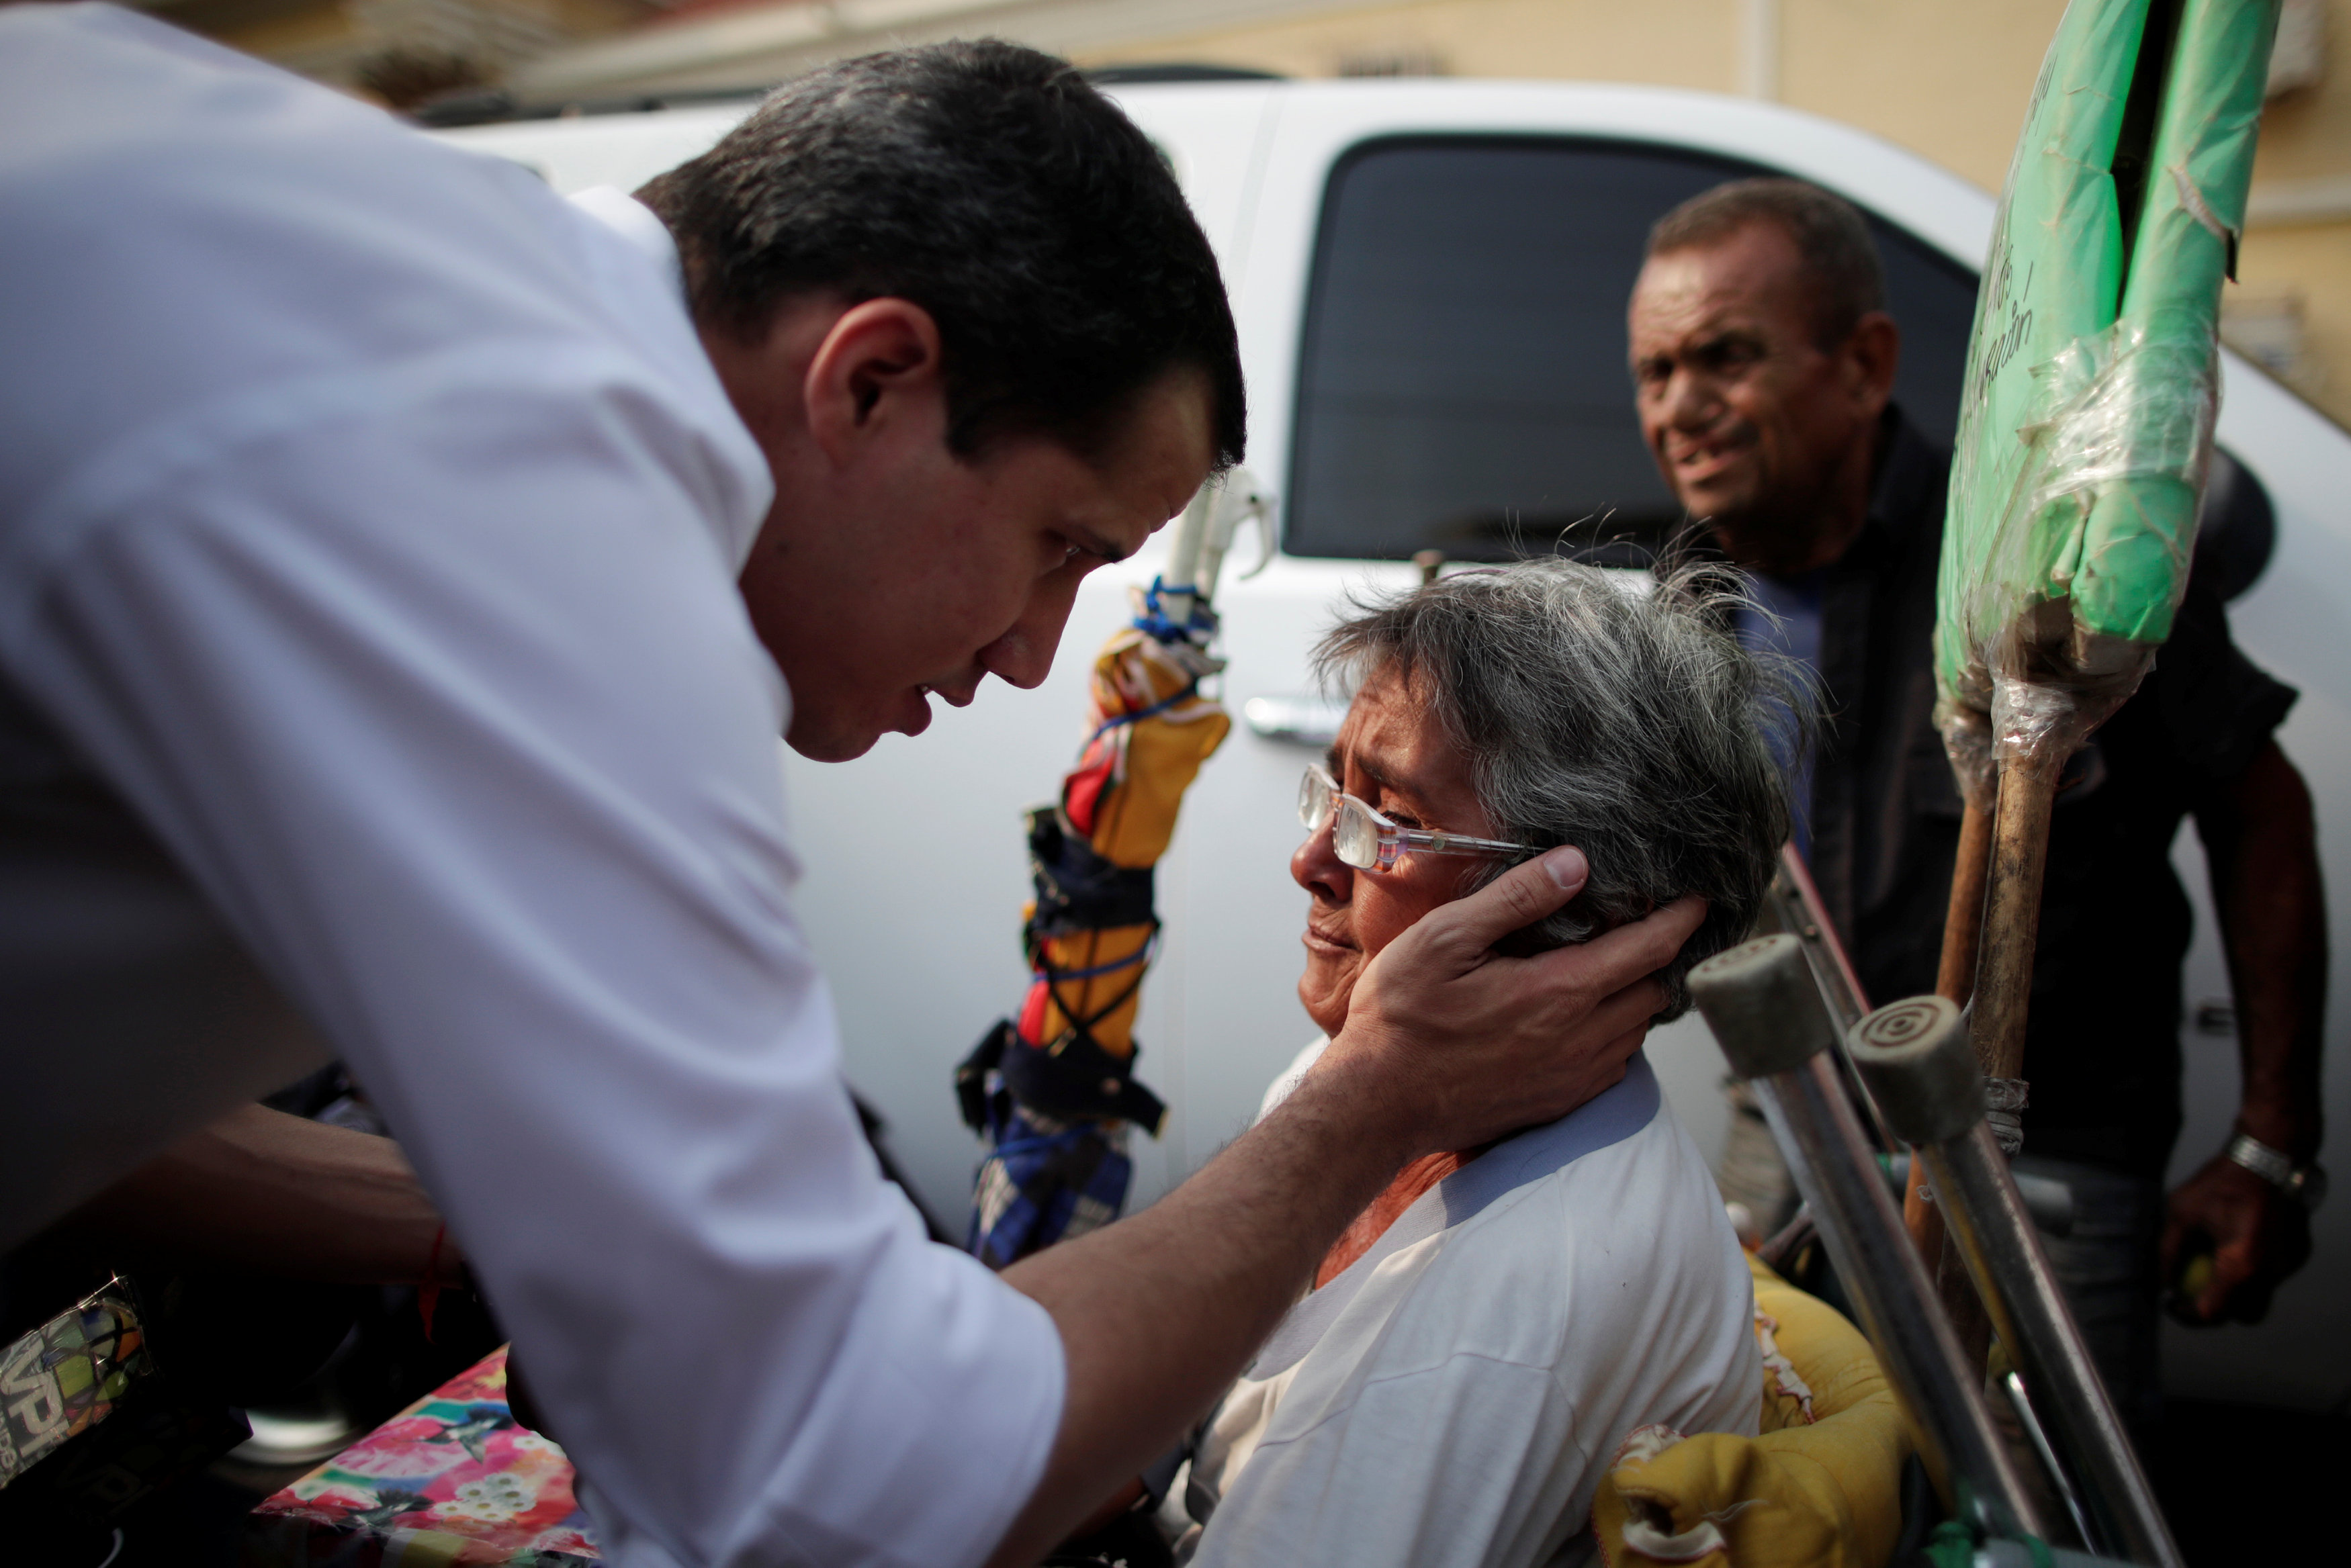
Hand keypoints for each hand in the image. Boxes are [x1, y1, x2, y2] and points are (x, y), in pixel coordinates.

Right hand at [1320, 846, 1706, 1157]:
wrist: (1376, 1105)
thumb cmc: (1401, 1016)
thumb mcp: (1445, 939)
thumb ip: (1515, 900)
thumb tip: (1576, 863)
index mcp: (1559, 993)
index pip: (1648, 950)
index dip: (1681, 919)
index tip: (1699, 899)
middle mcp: (1580, 1040)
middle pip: (1654, 992)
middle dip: (1662, 956)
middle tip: (1649, 925)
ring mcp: (1572, 1078)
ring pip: (1637, 1030)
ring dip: (1638, 995)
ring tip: (1617, 964)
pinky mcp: (1558, 1103)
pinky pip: (1614, 1064)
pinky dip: (1616, 1033)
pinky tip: (1584, 1014)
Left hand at [2160, 1155, 2311, 1324]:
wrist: (2269, 1158)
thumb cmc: (2221, 1183)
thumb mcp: (2181, 1213)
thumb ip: (2169, 1251)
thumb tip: (2162, 1281)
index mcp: (2239, 1267)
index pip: (2212, 1313)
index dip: (2187, 1315)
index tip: (2172, 1302)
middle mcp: (2269, 1274)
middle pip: (2242, 1314)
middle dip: (2218, 1309)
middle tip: (2193, 1291)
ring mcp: (2288, 1266)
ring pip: (2260, 1296)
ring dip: (2236, 1291)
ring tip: (2211, 1265)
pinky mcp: (2297, 1254)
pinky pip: (2272, 1276)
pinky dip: (2252, 1272)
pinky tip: (2233, 1246)